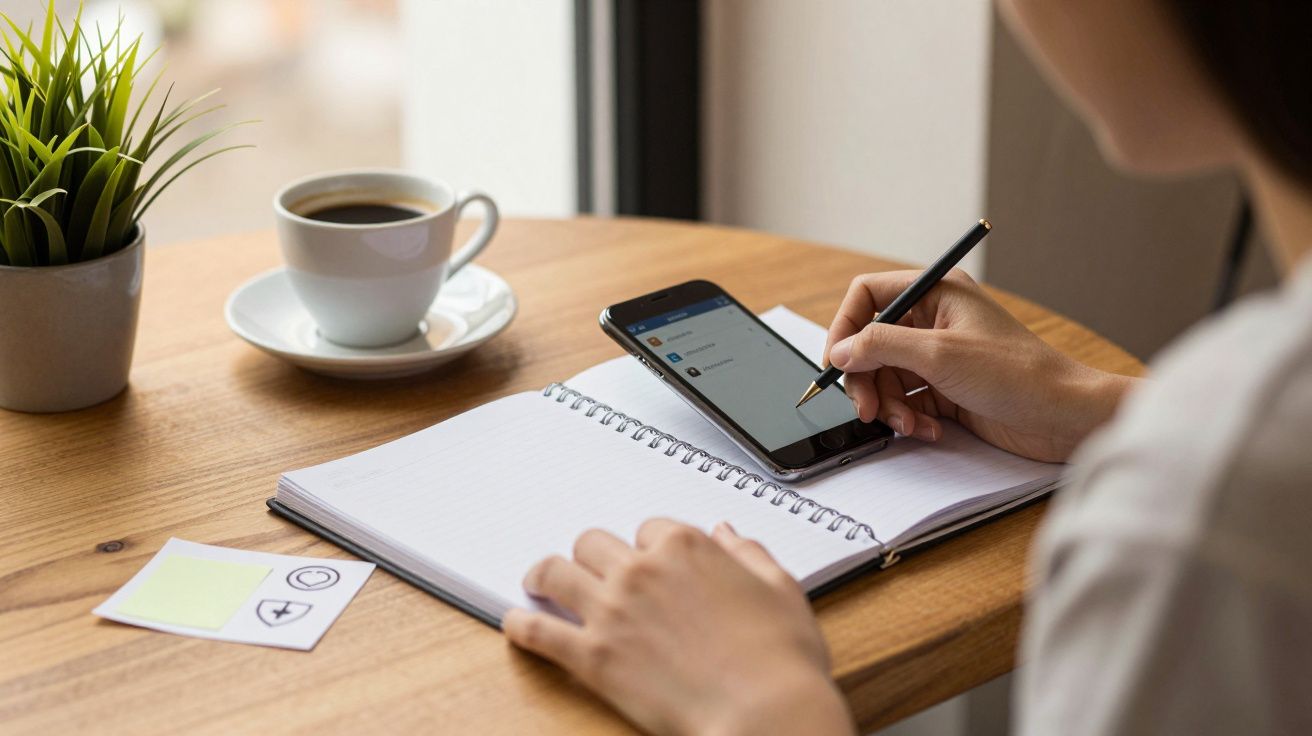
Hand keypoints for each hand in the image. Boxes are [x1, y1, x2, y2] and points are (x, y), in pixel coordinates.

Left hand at [504, 521, 854, 735]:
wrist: (766, 714)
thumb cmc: (780, 659)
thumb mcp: (781, 589)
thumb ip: (749, 553)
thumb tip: (730, 534)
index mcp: (686, 546)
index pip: (650, 528)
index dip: (648, 547)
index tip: (650, 562)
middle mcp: (641, 570)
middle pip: (594, 543)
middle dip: (594, 555)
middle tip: (591, 568)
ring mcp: (612, 612)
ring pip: (555, 573)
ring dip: (544, 575)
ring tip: (538, 582)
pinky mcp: (592, 657)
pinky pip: (539, 632)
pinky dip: (522, 626)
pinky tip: (515, 624)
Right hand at [825, 270, 1134, 461]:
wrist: (1063, 417)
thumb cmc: (1018, 374)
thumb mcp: (939, 355)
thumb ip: (881, 346)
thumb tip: (842, 350)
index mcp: (936, 293)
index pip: (868, 295)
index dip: (846, 326)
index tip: (837, 361)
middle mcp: (933, 321)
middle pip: (870, 344)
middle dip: (866, 379)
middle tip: (867, 408)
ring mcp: (939, 357)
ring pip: (885, 377)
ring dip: (890, 405)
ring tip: (908, 424)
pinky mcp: (946, 390)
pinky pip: (907, 401)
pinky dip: (909, 419)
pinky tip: (929, 430)